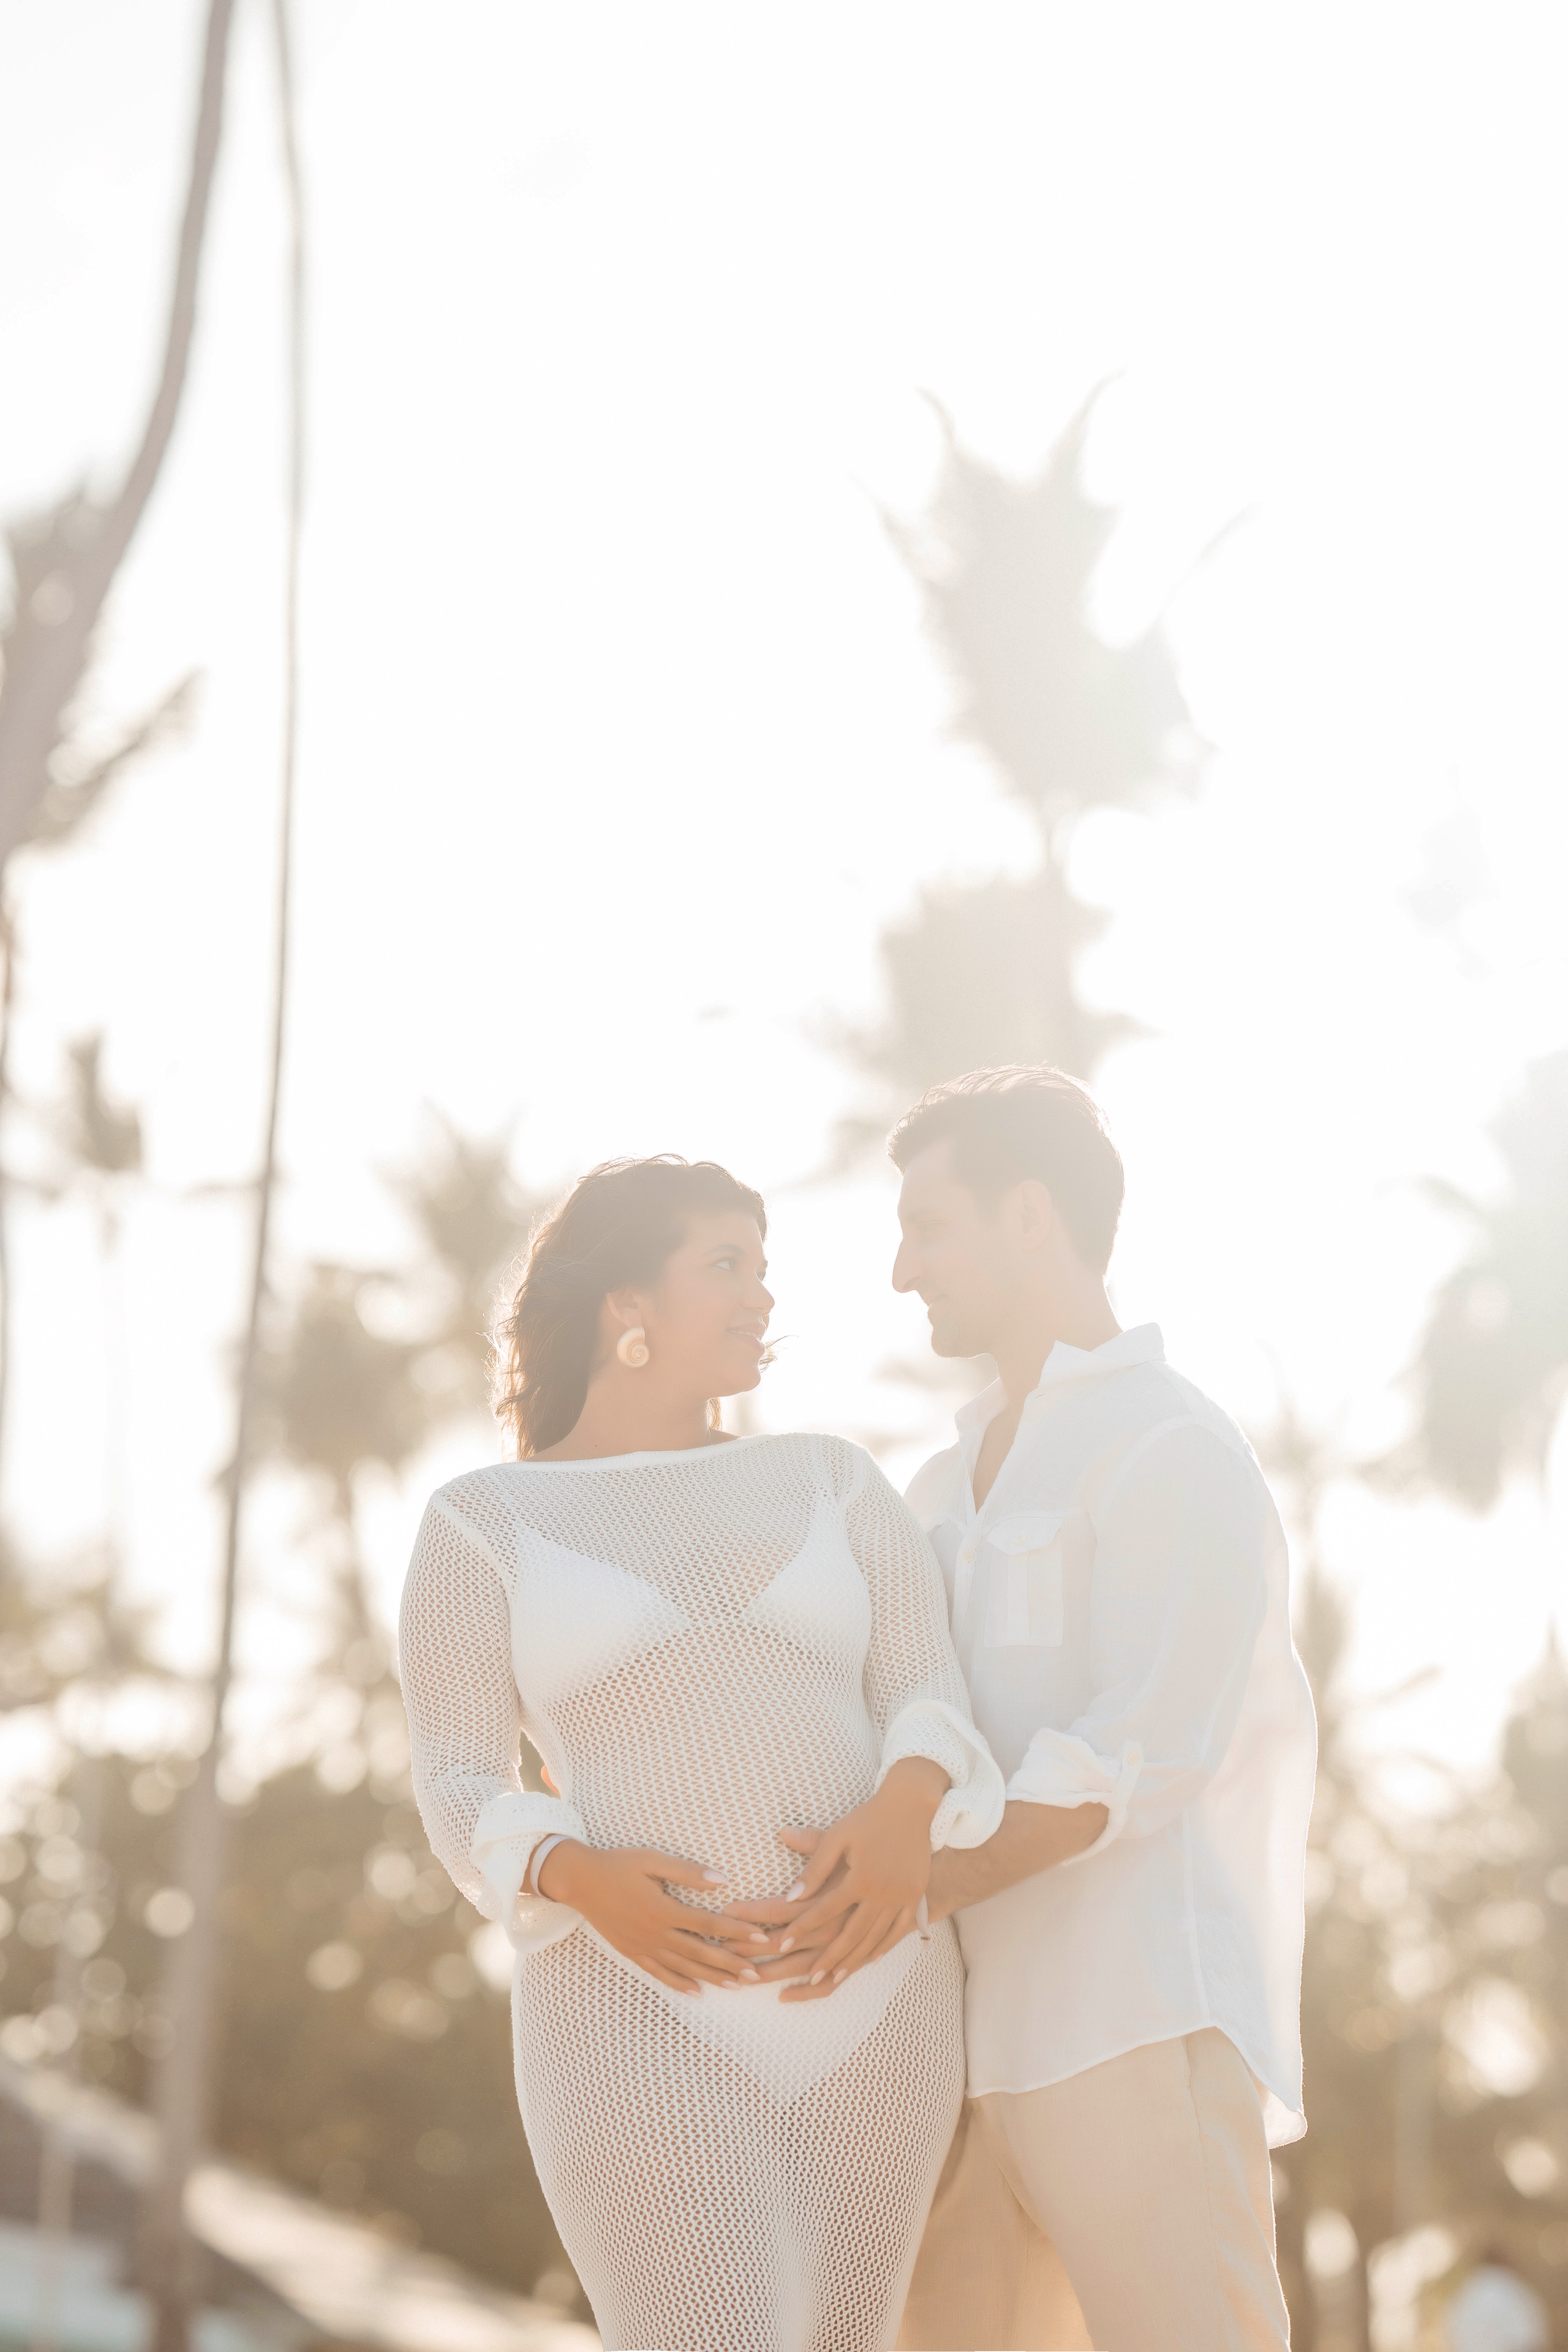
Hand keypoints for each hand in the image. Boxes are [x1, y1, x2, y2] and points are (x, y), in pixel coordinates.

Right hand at [539, 1842, 762, 1997]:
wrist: (580, 1881)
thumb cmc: (618, 1864)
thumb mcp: (652, 1860)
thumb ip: (687, 1871)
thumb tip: (722, 1880)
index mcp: (663, 1908)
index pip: (708, 1923)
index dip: (736, 1931)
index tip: (760, 1937)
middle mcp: (655, 1933)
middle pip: (700, 1952)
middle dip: (730, 1963)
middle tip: (756, 1974)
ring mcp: (642, 1946)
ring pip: (683, 1967)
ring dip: (710, 1977)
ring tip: (735, 1986)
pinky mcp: (632, 1953)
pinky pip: (658, 1973)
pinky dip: (678, 1984)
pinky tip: (695, 1992)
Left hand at [723, 1759, 947, 2000]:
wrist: (913, 1806)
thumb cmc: (869, 1818)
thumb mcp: (838, 1836)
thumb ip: (814, 1867)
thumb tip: (791, 1896)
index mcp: (859, 1878)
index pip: (822, 1910)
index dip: (800, 1928)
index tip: (781, 1944)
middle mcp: (881, 1893)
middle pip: (849, 1935)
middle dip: (827, 1959)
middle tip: (808, 1976)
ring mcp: (900, 1898)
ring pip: (873, 1939)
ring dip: (853, 1960)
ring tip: (834, 1977)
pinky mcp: (913, 1897)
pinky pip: (898, 1931)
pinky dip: (883, 1948)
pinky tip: (869, 1960)